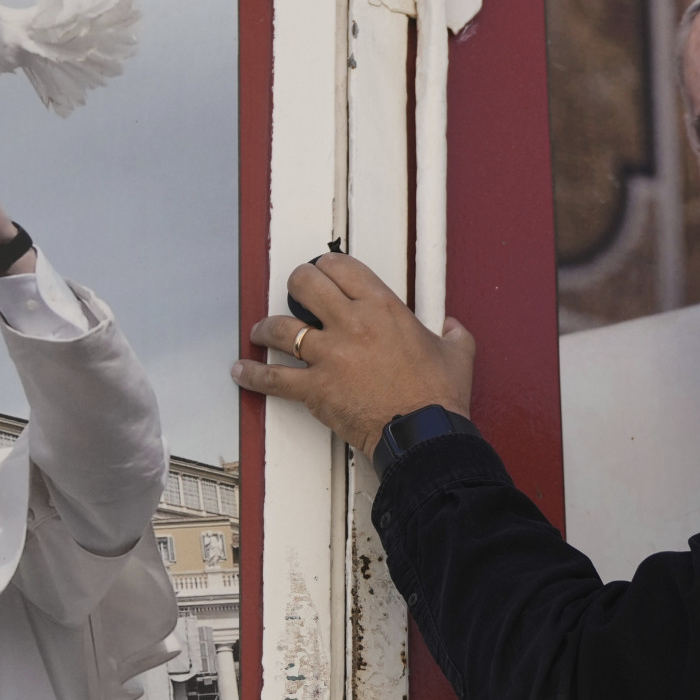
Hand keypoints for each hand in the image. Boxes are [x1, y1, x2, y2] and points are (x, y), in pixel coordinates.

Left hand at [233, 254, 475, 454]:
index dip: (327, 265)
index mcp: (382, 307)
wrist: (423, 434)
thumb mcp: (457, 354)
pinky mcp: (314, 388)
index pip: (342, 267)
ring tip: (261, 330)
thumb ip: (453, 333)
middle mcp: (350, 323)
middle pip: (305, 284)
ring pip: (281, 327)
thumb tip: (453, 327)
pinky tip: (242, 370)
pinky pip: (273, 379)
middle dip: (296, 284)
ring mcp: (329, 355)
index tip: (325, 271)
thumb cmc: (438, 397)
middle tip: (295, 291)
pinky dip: (253, 374)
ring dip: (266, 327)